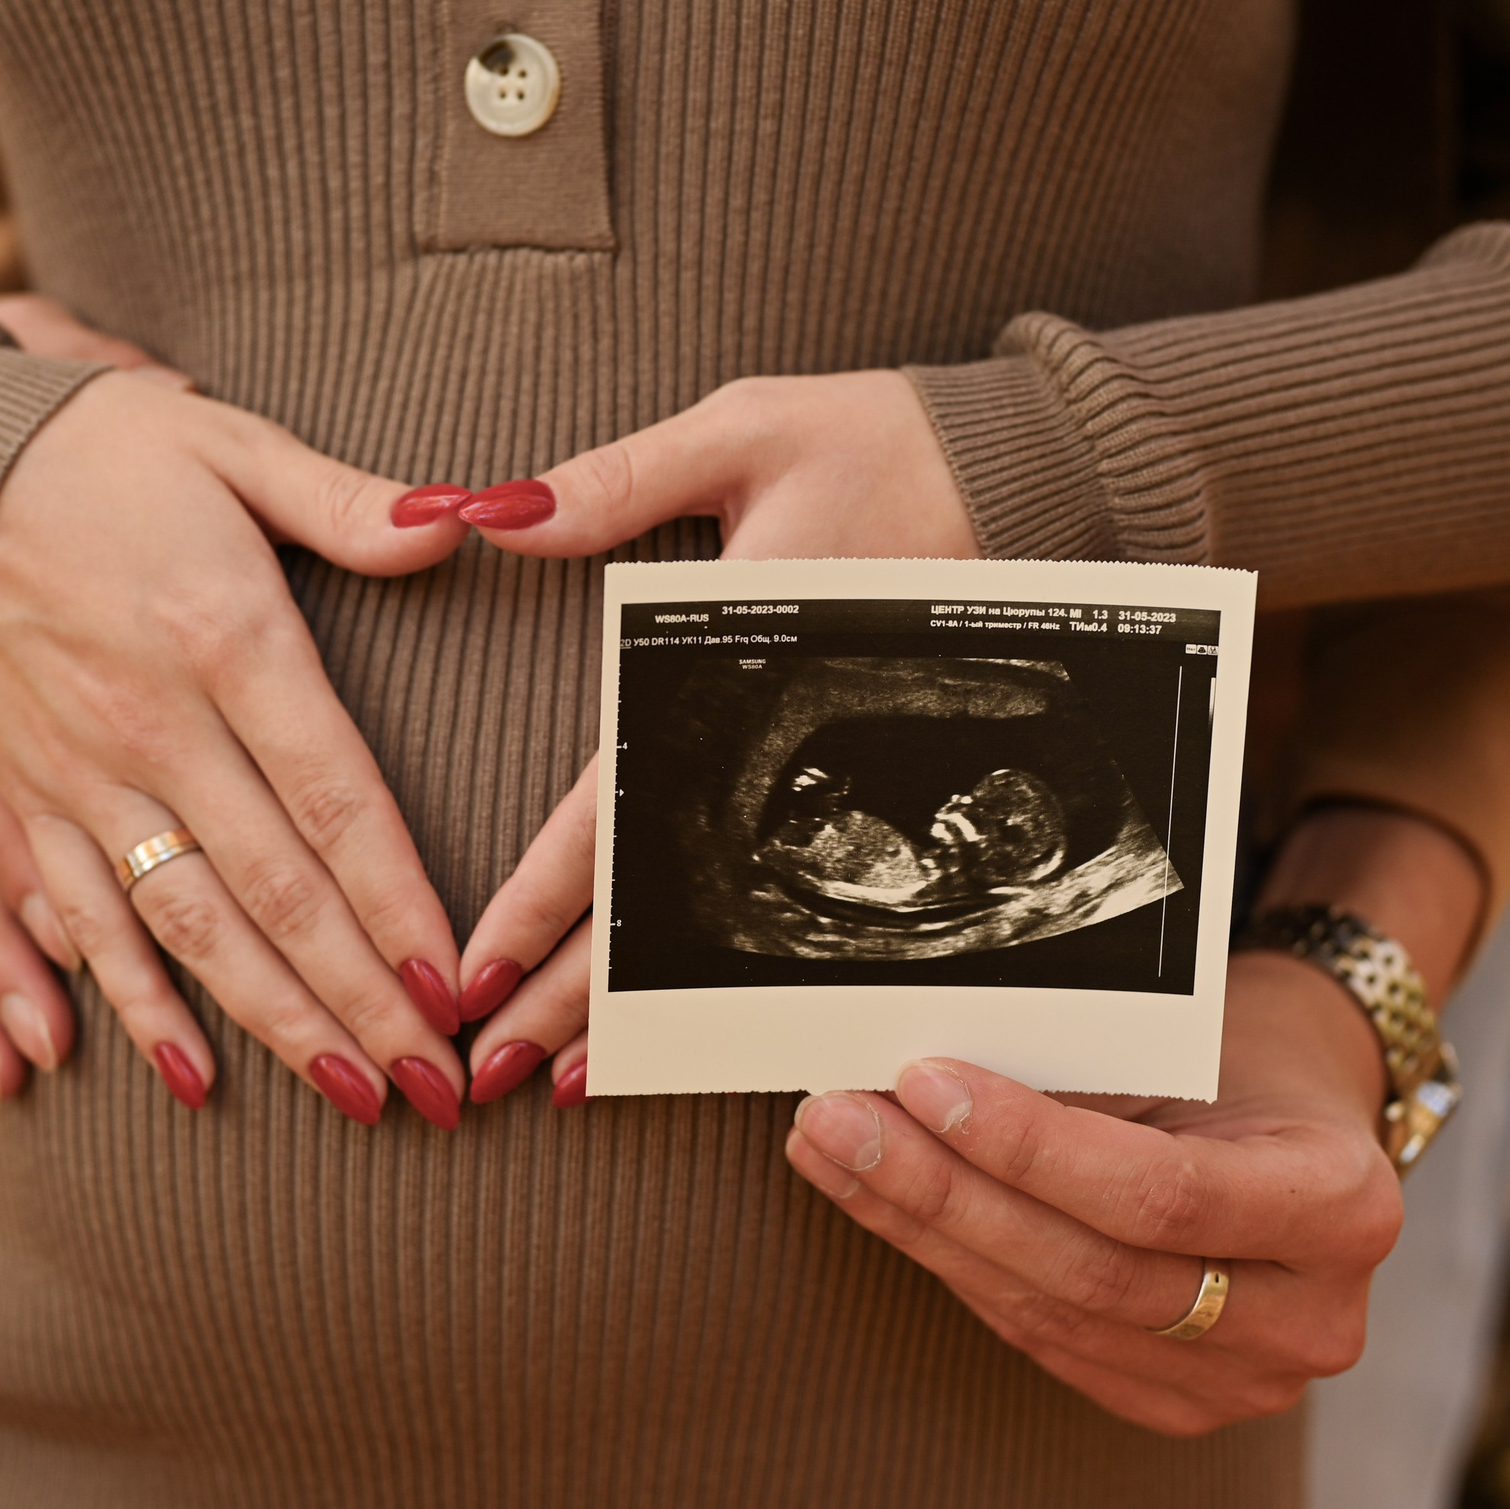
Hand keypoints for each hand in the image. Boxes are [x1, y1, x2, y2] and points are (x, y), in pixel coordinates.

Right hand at [0, 365, 480, 1126]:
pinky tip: (191, 1078)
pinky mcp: (31, 796)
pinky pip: (86, 919)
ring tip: (353, 1098)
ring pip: (191, 927)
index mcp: (227, 640)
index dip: (396, 902)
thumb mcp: (235, 446)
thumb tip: (464, 524)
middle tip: (436, 1087)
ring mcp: (85, 773)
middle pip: (277, 889)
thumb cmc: (104, 450)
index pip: (335, 798)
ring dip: (275, 1022)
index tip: (454, 985)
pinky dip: (136, 1002)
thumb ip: (350, 502)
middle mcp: (157, 725)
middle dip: (362, 999)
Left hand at [459, 371, 977, 1102]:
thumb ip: (617, 483)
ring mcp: (833, 775)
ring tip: (569, 1078)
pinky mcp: (864, 778)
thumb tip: (488, 513)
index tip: (476, 973)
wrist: (1033, 465)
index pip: (619, 804)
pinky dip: (729, 962)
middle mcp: (788, 745)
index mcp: (742, 667)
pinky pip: (788, 887)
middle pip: (664, 895)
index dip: (542, 897)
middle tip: (490, 1072)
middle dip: (574, 995)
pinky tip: (683, 1018)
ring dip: (645, 1003)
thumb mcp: (744, 430)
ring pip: (726, 914)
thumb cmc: (883, 439)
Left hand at [784, 955, 1403, 1434]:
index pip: (1159, 1194)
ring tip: (837, 1153)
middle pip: (1093, 1270)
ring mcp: (1244, 1379)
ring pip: (1053, 1313)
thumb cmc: (1247, 1068)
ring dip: (925, 1230)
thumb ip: (1086, 1081)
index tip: (926, 1084)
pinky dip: (957, 1267)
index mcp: (1341, 1209)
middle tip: (841, 1121)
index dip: (1031, 1148)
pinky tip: (888, 1209)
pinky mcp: (1177, 1400)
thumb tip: (922, 1077)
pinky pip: (1044, 1338)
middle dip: (947, 1191)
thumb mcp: (1197, 1049)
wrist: (1304, 1131)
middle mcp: (1308, 1317)